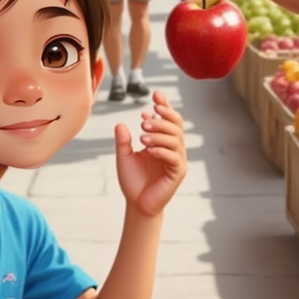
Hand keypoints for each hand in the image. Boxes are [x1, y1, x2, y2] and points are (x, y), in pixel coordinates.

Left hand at [114, 92, 186, 217]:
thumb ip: (123, 141)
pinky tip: (149, 149)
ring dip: (159, 134)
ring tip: (142, 135)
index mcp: (162, 142)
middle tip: (144, 119)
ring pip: (176, 139)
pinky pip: (174, 157)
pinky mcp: (178, 173)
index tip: (155, 94)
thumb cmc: (133, 181)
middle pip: (176, 126)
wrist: (137, 204)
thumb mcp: (124, 157)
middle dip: (162, 119)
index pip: (168, 120)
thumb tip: (120, 124)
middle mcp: (173, 148)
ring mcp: (177, 160)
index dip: (164, 106)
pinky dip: (162, 150)